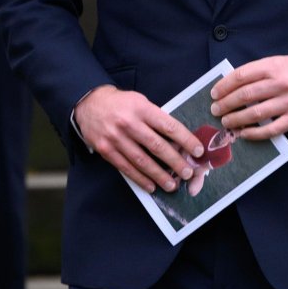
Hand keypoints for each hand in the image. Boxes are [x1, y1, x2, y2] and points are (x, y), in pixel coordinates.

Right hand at [74, 85, 205, 193]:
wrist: (90, 103)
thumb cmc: (122, 103)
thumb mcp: (140, 102)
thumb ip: (156, 118)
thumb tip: (178, 139)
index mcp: (142, 108)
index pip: (168, 126)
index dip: (185, 140)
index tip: (198, 151)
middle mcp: (129, 123)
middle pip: (157, 146)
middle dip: (175, 162)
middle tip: (188, 173)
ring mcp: (116, 138)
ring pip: (142, 161)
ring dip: (159, 175)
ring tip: (172, 185)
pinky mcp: (106, 150)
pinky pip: (126, 168)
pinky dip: (140, 179)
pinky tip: (151, 186)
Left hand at [209, 56, 287, 139]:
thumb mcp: (281, 62)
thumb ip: (260, 71)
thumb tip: (233, 83)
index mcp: (274, 66)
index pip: (242, 75)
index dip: (225, 85)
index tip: (215, 92)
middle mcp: (281, 83)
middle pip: (245, 95)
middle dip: (226, 103)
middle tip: (215, 109)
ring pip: (255, 113)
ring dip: (236, 119)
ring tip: (226, 121)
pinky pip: (271, 129)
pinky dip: (255, 133)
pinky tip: (244, 134)